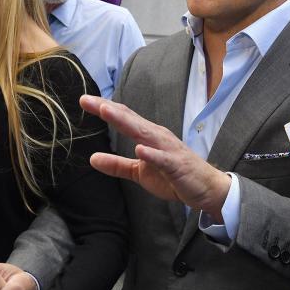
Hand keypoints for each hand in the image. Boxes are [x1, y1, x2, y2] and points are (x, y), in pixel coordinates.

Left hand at [80, 94, 231, 217]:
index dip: (104, 109)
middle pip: (130, 120)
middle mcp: (157, 137)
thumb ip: (117, 165)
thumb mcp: (139, 172)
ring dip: (126, 122)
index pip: (124, 118)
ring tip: (107, 112)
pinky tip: (139, 150)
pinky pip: (163, 159)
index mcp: (148, 136)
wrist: (206, 189)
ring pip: (144, 133)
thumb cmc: (173, 176)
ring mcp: (168, 150)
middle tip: (88, 100)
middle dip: (109, 110)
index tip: (84, 100)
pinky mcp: (177, 166)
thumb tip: (92, 159)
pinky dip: (151, 154)